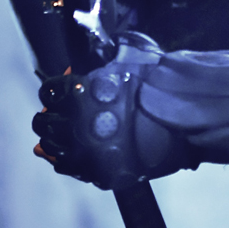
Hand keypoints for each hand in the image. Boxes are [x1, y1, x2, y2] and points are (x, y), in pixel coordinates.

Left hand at [32, 33, 201, 189]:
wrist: (185, 114)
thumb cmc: (160, 80)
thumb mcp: (129, 55)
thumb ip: (105, 57)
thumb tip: (95, 56)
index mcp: (79, 91)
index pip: (49, 91)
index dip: (54, 90)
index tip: (61, 92)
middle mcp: (75, 123)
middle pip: (44, 122)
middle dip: (50, 116)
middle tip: (60, 115)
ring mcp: (87, 150)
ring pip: (52, 148)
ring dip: (56, 140)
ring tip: (67, 137)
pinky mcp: (100, 172)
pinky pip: (71, 169)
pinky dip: (69, 161)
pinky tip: (76, 154)